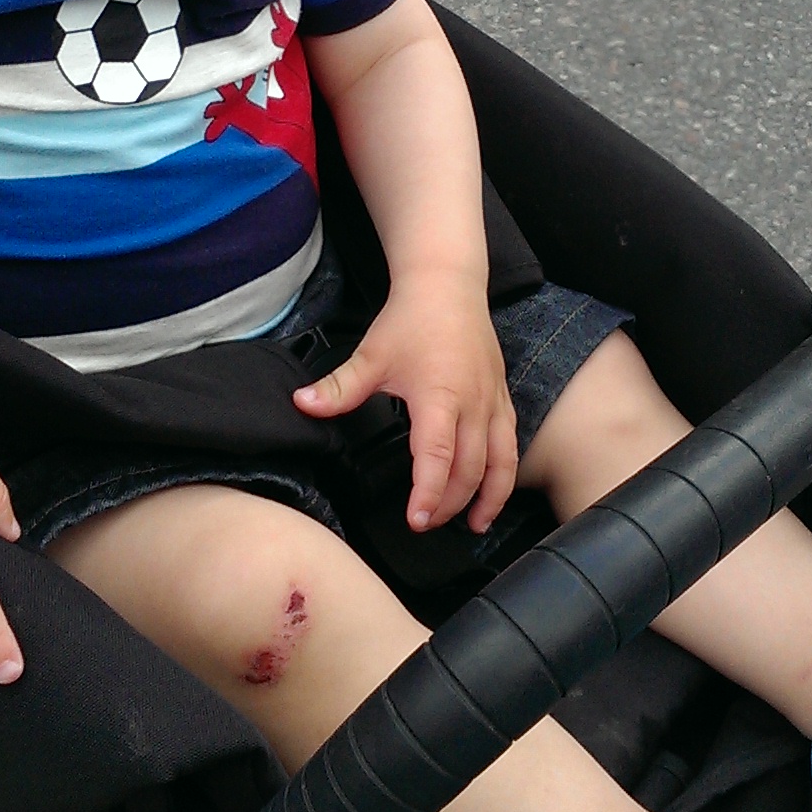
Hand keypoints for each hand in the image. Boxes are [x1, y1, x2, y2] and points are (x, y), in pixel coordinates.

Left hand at [292, 273, 517, 533]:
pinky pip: (511, 445)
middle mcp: (473, 404)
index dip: (429, 493)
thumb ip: (337, 388)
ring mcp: (493, 402)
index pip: (438, 457)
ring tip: (474, 526)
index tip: (416, 519)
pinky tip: (492, 490)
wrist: (448, 285)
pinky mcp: (502, 398)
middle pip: (470, 469)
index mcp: (440, 397)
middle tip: (425, 523)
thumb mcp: (370, 356)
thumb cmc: (411, 320)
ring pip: (501, 463)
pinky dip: (504, 474)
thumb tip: (300, 405)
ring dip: (489, 498)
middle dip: (449, 504)